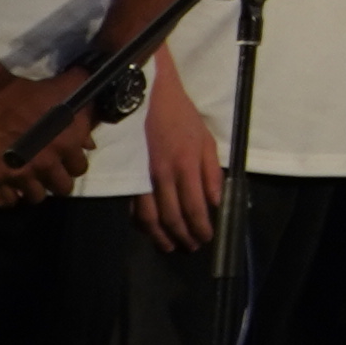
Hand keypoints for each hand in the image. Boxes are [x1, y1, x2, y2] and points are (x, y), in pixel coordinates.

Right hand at [0, 67, 93, 205]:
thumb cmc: (26, 92)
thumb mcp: (64, 93)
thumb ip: (85, 112)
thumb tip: (90, 141)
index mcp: (67, 144)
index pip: (80, 168)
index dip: (72, 163)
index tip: (64, 159)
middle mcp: (47, 163)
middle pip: (62, 188)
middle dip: (56, 180)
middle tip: (47, 171)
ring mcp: (21, 174)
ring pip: (36, 197)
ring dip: (34, 189)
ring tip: (29, 180)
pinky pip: (8, 201)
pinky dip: (9, 197)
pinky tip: (9, 187)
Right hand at [134, 65, 223, 251]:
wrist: (149, 97)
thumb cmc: (182, 116)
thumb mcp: (207, 140)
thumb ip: (212, 173)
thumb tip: (216, 202)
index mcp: (186, 165)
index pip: (195, 207)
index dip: (201, 227)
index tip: (208, 238)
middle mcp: (163, 176)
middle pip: (172, 217)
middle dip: (183, 236)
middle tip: (191, 247)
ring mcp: (142, 177)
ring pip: (149, 217)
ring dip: (160, 236)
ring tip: (170, 247)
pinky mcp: (129, 176)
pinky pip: (133, 207)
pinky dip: (141, 224)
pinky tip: (149, 231)